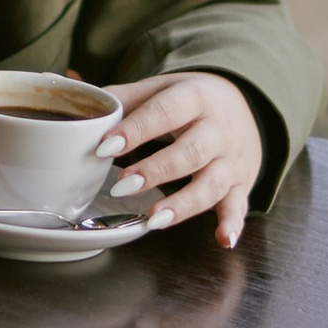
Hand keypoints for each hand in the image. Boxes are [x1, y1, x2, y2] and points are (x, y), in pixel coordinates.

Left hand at [105, 72, 262, 247]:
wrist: (243, 103)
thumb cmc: (190, 100)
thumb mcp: (161, 88)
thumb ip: (125, 98)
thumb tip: (84, 101)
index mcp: (195, 97)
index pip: (165, 111)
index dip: (136, 129)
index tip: (106, 147)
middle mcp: (218, 129)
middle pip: (192, 151)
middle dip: (157, 171)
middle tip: (122, 187)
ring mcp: (232, 159)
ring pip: (213, 183)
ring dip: (184, 204)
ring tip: (154, 219)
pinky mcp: (241, 183)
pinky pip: (239, 205)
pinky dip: (233, 223)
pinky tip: (223, 238)